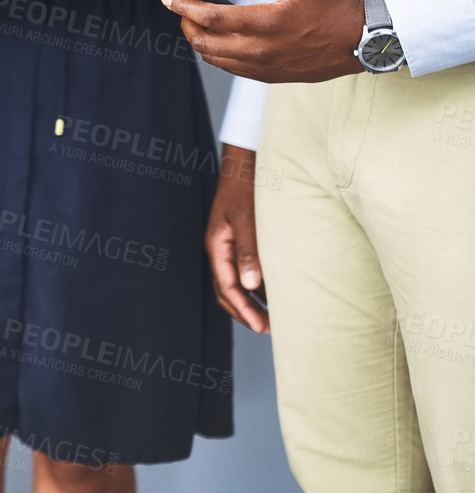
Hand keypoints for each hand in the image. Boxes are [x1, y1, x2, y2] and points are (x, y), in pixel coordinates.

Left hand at [164, 0, 363, 82]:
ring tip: (195, 21)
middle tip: (180, 8)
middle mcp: (260, 50)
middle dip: (186, 24)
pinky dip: (216, 53)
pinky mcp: (269, 76)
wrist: (363, 42)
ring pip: (214, 58)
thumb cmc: (336, 6)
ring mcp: (263, 67)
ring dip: (199, 40)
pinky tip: (217, 38)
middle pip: (204, 42)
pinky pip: (230, 68)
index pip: (211, 17)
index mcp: (267, 23)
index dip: (184, 6)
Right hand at [206, 144, 267, 332]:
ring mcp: (229, 246)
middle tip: (268, 329)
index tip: (260, 327)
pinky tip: (274, 291)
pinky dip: (257, 287)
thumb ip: (249, 251)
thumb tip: (250, 285)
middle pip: (227, 291)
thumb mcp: (247, 219)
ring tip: (272, 317)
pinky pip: (245, 271)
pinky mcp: (240, 240)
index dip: (243, 310)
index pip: (226, 287)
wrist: (247, 163)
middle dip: (245, 312)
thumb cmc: (247, 187)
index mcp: (217, 246)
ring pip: (236, 283)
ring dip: (251, 302)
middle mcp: (221, 249)